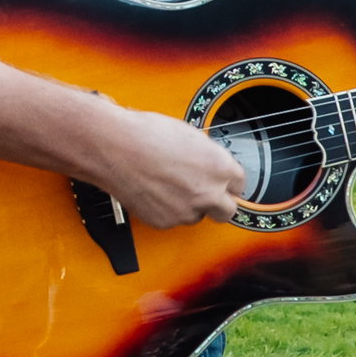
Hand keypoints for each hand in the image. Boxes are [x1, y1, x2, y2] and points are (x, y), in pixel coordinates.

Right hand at [65, 93, 253, 228]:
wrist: (115, 148)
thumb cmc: (147, 134)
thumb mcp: (190, 137)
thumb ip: (207, 157)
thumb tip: (209, 165)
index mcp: (220, 167)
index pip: (240, 184)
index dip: (228, 183)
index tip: (221, 183)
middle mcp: (209, 193)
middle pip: (228, 211)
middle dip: (219, 204)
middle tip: (205, 195)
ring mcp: (187, 211)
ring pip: (196, 216)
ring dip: (188, 206)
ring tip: (167, 185)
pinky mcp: (165, 222)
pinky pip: (172, 219)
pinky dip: (165, 210)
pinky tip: (153, 191)